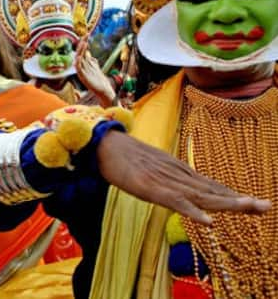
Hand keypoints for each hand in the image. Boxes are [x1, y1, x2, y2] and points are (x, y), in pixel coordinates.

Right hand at [76, 40, 114, 106]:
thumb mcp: (96, 67)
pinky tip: (79, 56)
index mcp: (85, 63)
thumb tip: (89, 54)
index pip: (83, 50)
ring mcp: (82, 71)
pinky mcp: (83, 77)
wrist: (103, 90)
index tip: (87, 34)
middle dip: (82, 44)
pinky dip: (78, 62)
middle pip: (80, 52)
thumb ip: (92, 61)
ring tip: (84, 43)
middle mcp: (83, 66)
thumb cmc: (99, 80)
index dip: (84, 43)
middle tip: (85, 35)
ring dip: (81, 50)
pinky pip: (78, 68)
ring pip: (79, 58)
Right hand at [97, 131, 270, 224]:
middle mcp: (176, 174)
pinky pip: (175, 201)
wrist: (103, 143)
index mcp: (176, 171)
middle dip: (239, 199)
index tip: (255, 203)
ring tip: (250, 207)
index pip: (210, 185)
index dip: (232, 195)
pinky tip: (207, 222)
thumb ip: (164, 176)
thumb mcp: (148, 166)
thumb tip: (175, 186)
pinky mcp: (150, 187)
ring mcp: (165, 180)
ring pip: (200, 195)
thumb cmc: (122, 155)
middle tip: (266, 206)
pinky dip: (192, 211)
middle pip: (212, 190)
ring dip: (226, 204)